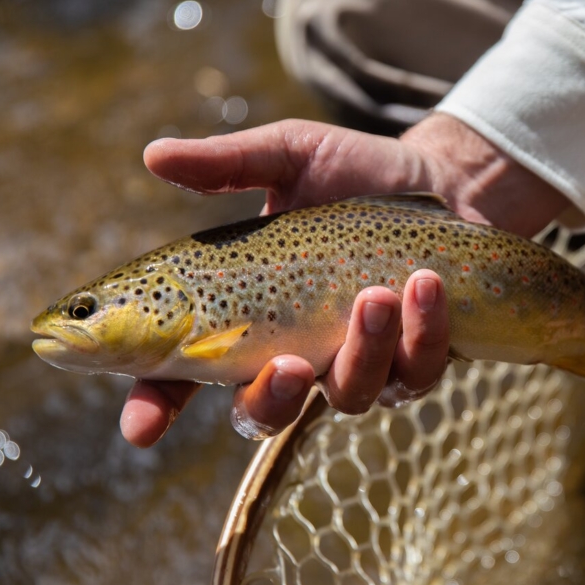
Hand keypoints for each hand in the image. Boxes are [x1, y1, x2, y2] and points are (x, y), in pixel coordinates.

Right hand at [120, 114, 570, 446]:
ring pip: (350, 396)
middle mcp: (299, 352)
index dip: (155, 407)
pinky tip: (426, 286)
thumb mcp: (292, 156)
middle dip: (272, 399)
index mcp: (249, 314)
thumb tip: (153, 156)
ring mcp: (360, 363)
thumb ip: (229, 164)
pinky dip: (422, 334)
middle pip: (265, 413)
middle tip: (287, 363)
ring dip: (363, 351)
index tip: (140, 428)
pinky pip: (415, 375)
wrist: (444, 177)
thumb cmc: (357, 171)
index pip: (186, 375)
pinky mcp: (419, 361)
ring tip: (376, 293)